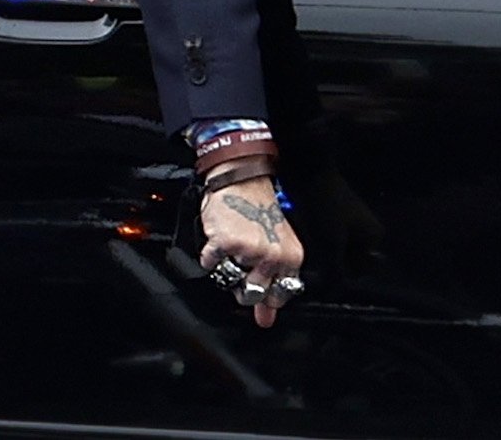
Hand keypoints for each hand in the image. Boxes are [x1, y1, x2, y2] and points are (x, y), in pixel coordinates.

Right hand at [198, 171, 304, 327]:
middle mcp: (272, 257)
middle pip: (251, 294)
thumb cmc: (258, 209)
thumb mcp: (276, 246)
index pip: (278, 296)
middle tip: (241, 260)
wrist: (241, 180)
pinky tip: (219, 238)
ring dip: (224, 267)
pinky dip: (210, 255)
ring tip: (231, 246)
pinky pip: (210, 265)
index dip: (265, 296)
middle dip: (241, 283)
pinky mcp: (225, 244)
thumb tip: (265, 320)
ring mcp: (249, 252)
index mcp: (290, 258)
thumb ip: (272, 286)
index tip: (259, 289)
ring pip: (229, 281)